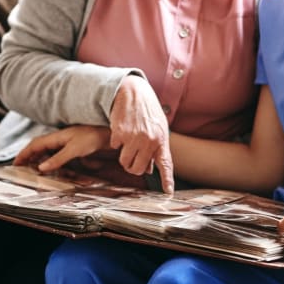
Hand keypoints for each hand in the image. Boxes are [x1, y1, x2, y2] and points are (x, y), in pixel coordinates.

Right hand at [14, 126, 111, 171]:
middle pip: (40, 148)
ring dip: (42, 161)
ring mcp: (67, 144)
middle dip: (30, 158)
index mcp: (56, 137)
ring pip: (49, 153)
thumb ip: (58, 159)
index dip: (24, 154)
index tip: (15, 163)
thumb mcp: (74, 149)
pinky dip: (55, 162)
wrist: (109, 133)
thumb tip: (41, 167)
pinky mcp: (75, 149)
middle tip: (21, 168)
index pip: (34, 145)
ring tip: (34, 170)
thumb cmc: (93, 137)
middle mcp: (60, 140)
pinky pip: (60, 156)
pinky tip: (55, 169)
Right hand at [108, 75, 174, 192]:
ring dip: (123, 156)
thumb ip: (155, 149)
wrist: (132, 92)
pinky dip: (115, 141)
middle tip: (132, 158)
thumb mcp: (157, 128)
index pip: (166, 164)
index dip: (167, 180)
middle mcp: (149, 140)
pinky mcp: (120, 133)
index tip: (168, 192)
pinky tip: (121, 129)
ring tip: (127, 142)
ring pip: (124, 162)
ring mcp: (134, 137)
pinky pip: (114, 147)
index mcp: (161, 140)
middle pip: (137, 169)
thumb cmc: (146, 111)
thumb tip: (149, 170)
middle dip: (132, 167)